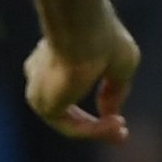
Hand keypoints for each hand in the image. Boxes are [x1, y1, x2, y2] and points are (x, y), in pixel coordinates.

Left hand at [25, 11, 143, 140]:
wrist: (85, 31)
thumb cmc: (104, 38)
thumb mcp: (120, 65)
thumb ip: (114, 90)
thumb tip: (111, 114)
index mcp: (53, 57)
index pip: (71, 86)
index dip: (97, 102)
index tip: (120, 117)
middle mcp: (40, 75)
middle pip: (67, 111)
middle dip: (95, 125)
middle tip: (121, 131)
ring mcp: (39, 93)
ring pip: (70, 122)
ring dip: (98, 130)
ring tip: (122, 130)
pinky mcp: (44, 107)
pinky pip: (72, 128)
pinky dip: (95, 130)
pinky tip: (115, 124)